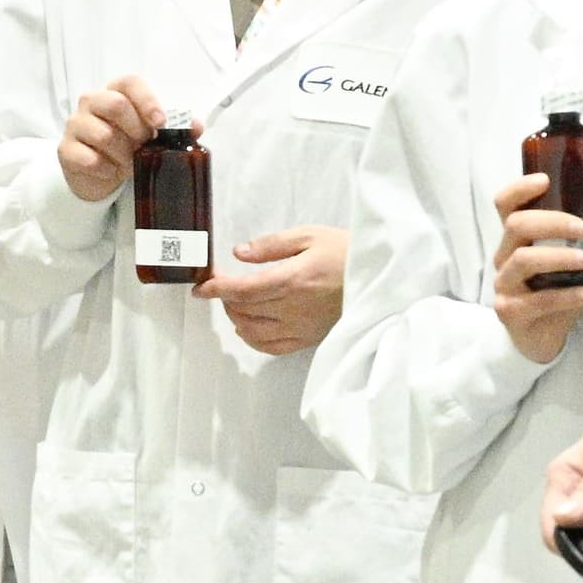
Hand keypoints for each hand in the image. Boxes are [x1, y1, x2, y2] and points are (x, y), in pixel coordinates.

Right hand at [59, 75, 168, 204]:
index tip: (161, 122)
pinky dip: (106, 169)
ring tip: (129, 162)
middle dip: (136, 130)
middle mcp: (92, 102)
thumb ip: (174, 128)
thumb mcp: (150, 135)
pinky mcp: (65, 149)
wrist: (97, 173)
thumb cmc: (125, 145)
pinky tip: (111, 171)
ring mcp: (75, 124)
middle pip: (115, 105)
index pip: (130, 82)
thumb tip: (197, 126)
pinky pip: (89, 159)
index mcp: (115, 91)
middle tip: (145, 145)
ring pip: (103, 135)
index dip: (147, 100)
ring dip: (123, 154)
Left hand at [197, 224, 345, 355]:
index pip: (242, 290)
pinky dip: (252, 339)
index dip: (216, 289)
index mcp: (293, 280)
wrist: (381, 279)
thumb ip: (272, 245)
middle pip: (244, 310)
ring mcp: (301, 327)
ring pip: (253, 331)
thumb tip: (240, 253)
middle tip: (222, 284)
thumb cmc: (347, 253)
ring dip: (236, 318)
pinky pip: (271, 347)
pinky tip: (248, 328)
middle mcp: (294, 308)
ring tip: (235, 303)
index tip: (201, 286)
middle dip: (226, 298)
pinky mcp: (309, 339)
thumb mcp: (310, 235)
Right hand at [489, 172, 582, 366]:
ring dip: (561, 257)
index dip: (520, 188)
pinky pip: (543, 300)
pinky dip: (575, 294)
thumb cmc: (556, 290)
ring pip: (523, 260)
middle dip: (552, 222)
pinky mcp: (512, 312)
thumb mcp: (577, 259)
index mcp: (516, 239)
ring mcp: (504, 286)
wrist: (541, 339)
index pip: (505, 204)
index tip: (545, 180)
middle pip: (516, 225)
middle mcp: (504, 258)